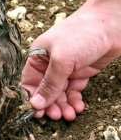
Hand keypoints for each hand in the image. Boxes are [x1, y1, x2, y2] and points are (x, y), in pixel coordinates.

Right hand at [22, 0, 120, 120]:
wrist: (111, 23)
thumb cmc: (81, 34)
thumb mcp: (61, 60)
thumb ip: (49, 84)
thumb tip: (35, 104)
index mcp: (38, 57)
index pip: (29, 81)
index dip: (31, 98)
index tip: (36, 113)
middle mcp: (49, 64)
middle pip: (45, 91)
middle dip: (50, 105)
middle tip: (56, 115)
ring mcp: (65, 69)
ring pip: (59, 93)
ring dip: (63, 105)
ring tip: (70, 114)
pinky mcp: (79, 73)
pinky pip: (73, 91)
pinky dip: (75, 100)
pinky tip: (79, 107)